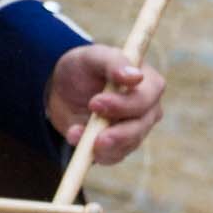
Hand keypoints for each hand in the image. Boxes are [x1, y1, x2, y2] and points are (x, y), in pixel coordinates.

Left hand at [46, 46, 165, 164]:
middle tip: (95, 135)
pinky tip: (75, 138)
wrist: (63, 90)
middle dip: (118, 132)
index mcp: (149, 83)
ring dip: (104, 146)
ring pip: (128, 143)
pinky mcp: (121, 146)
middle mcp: (148, 108)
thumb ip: (113, 61)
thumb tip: (135, 77)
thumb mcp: (92, 56)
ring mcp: (136, 129)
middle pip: (141, 125)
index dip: (126, 104)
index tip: (96, 102)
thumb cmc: (84, 67)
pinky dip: (94, 153)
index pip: (147, 97)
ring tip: (76, 136)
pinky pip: (113, 155)